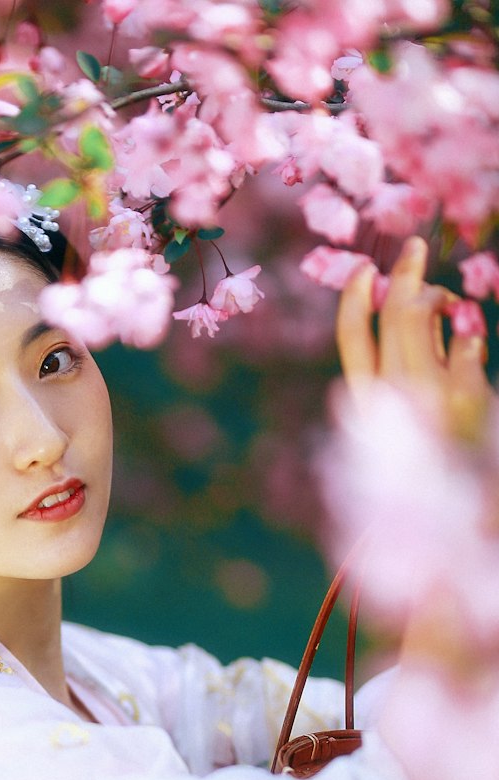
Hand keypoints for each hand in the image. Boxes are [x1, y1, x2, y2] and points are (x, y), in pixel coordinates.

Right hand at [336, 236, 494, 444]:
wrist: (462, 486)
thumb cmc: (432, 445)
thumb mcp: (404, 408)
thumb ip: (402, 363)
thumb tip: (408, 304)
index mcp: (368, 399)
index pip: (352, 339)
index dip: (355, 299)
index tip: (366, 270)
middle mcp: (391, 393)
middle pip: (393, 315)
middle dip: (405, 275)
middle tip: (415, 249)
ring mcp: (426, 391)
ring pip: (424, 314)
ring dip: (441, 299)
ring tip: (452, 306)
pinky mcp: (462, 391)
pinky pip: (467, 338)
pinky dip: (473, 337)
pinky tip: (472, 349)